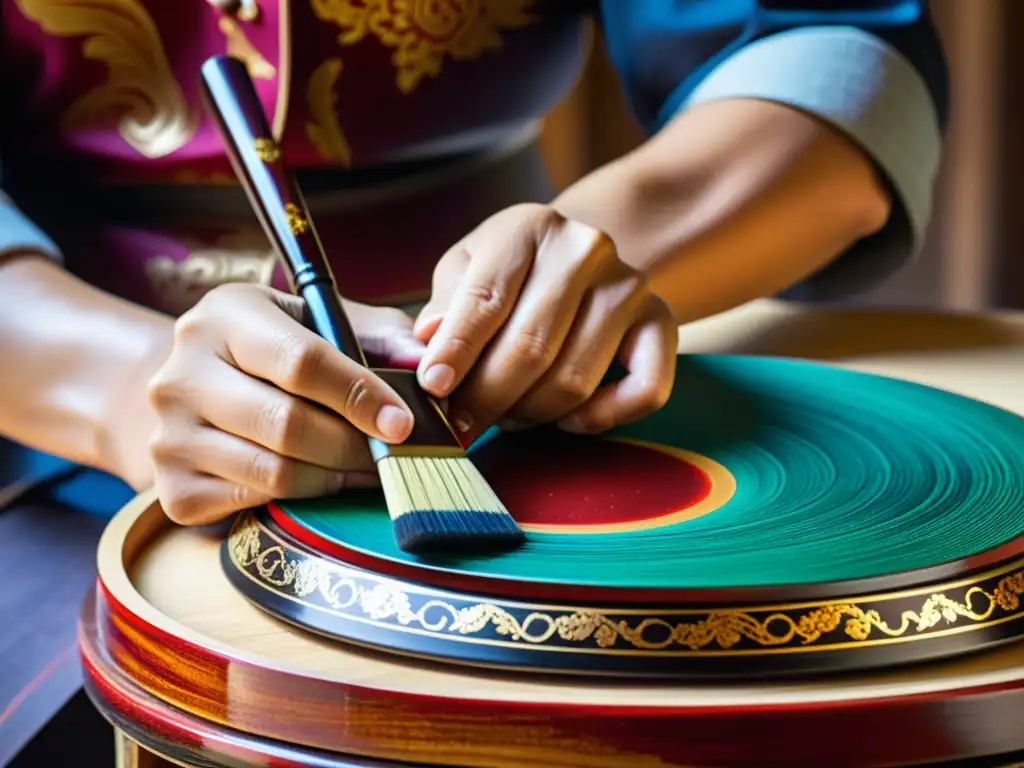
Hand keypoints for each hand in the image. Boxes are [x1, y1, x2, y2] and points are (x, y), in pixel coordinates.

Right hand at [145, 284, 425, 524]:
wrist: (190, 390)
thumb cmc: (274, 351)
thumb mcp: (320, 321)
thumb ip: (377, 337)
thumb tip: (425, 362)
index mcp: (226, 315)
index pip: (302, 361)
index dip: (361, 396)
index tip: (403, 424)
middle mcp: (183, 371)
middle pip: (287, 425)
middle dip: (354, 447)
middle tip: (392, 456)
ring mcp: (168, 433)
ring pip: (273, 473)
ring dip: (334, 479)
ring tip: (364, 470)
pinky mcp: (171, 487)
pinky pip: (250, 504)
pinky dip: (298, 502)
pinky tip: (320, 484)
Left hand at [413, 203, 676, 440]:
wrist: (578, 258)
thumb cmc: (508, 273)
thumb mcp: (465, 269)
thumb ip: (443, 305)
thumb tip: (425, 345)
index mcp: (529, 227)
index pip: (486, 299)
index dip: (456, 352)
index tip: (432, 389)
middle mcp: (586, 249)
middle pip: (531, 348)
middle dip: (487, 397)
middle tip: (462, 422)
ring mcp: (629, 287)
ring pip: (575, 380)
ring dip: (531, 413)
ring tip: (506, 414)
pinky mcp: (662, 322)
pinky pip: (643, 391)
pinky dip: (599, 418)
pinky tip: (567, 418)